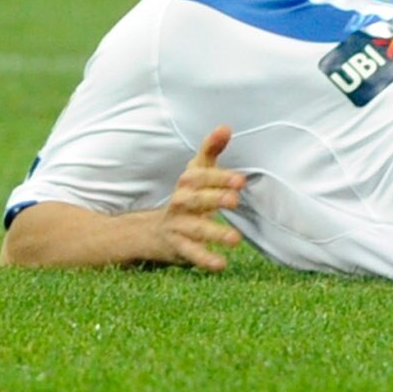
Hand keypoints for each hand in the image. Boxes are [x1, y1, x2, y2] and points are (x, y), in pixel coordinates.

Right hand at [145, 126, 245, 270]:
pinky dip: (204, 259)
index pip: (200, 177)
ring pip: (195, 229)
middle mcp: (180, 203)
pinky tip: (220, 265)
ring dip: (215, 233)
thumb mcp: (197, 171)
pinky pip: (191, 253)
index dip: (219, 178)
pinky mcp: (180, 247)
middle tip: (235, 201)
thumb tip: (225, 126)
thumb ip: (211, 149)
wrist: (152, 231)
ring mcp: (179, 226)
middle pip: (196, 200)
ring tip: (236, 239)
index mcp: (187, 183)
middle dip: (215, 200)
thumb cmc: (187, 195)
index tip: (240, 180)